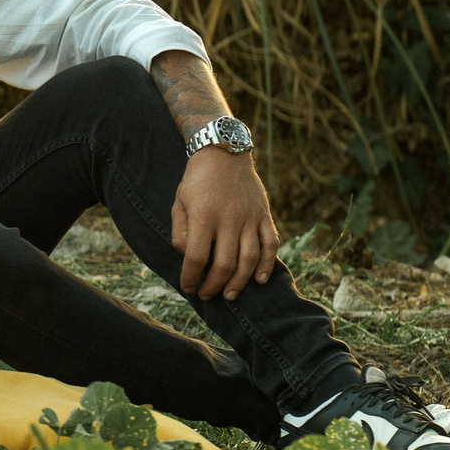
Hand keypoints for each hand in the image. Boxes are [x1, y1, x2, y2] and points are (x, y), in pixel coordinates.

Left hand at [170, 148, 278, 301]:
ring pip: (249, 259)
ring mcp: (250, 218)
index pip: (197, 256)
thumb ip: (180, 230)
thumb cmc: (197, 181)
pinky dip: (267, 264)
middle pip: (224, 263)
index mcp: (204, 215)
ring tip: (229, 295)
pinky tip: (259, 280)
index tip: (187, 286)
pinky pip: (270, 244)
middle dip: (214, 285)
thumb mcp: (179, 202)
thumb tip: (185, 255)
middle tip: (206, 295)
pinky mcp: (264, 215)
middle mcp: (229, 219)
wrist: (224, 154)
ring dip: (239, 282)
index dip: (191, 276)